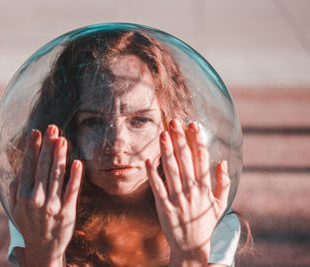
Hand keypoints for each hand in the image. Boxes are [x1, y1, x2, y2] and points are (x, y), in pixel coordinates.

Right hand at [9, 125, 82, 266]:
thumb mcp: (15, 207)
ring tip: (62, 138)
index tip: (36, 132)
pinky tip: (77, 162)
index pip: (28, 165)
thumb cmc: (29, 223)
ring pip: (57, 174)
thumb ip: (15, 187)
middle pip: (43, 166)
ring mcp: (53, 205)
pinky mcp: (67, 211)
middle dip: (48, 145)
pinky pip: (72, 190)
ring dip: (60, 155)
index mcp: (22, 195)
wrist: (42, 248)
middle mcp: (36, 198)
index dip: (32, 147)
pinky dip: (75, 176)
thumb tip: (20, 167)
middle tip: (53, 128)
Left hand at [145, 120, 229, 265]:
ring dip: (166, 151)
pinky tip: (148, 160)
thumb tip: (222, 162)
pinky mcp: (164, 207)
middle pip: (185, 160)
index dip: (197, 140)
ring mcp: (177, 198)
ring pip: (171, 170)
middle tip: (174, 121)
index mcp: (205, 188)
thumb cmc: (205, 223)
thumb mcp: (220, 205)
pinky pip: (157, 188)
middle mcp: (191, 191)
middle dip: (180, 139)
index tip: (193, 125)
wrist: (192, 247)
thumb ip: (223, 183)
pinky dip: (153, 174)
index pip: (201, 159)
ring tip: (162, 134)